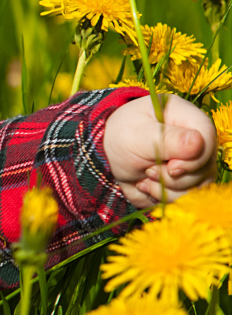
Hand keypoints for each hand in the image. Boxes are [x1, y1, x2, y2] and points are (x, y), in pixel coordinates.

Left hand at [102, 93, 216, 208]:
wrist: (108, 156)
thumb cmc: (122, 137)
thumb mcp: (136, 135)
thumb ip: (166, 139)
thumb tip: (198, 142)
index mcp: (185, 116)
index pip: (207, 136)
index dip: (193, 158)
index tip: (170, 167)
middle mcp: (197, 140)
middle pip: (204, 168)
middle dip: (172, 177)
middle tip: (148, 169)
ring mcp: (196, 162)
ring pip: (197, 187)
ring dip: (166, 189)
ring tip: (144, 176)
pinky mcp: (188, 181)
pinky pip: (186, 198)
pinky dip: (163, 197)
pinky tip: (146, 185)